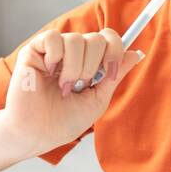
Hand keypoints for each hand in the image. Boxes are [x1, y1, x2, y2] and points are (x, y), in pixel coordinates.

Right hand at [2, 27, 145, 156]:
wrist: (37, 134)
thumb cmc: (63, 122)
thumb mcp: (98, 99)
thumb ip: (115, 74)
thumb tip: (136, 53)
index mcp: (88, 62)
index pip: (108, 39)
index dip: (115, 51)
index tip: (110, 74)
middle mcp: (72, 53)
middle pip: (97, 38)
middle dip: (93, 66)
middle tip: (80, 86)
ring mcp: (54, 51)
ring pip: (76, 39)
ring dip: (75, 68)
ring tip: (64, 87)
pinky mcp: (34, 50)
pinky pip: (53, 37)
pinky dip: (55, 56)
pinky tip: (49, 72)